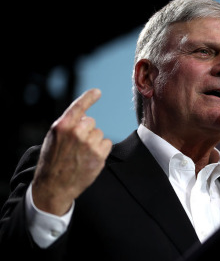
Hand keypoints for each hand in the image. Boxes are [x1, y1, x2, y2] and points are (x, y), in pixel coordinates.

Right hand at [32, 88, 112, 215]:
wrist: (53, 187)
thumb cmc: (53, 161)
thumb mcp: (53, 139)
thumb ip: (68, 126)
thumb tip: (86, 117)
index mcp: (62, 127)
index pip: (78, 107)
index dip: (88, 98)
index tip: (97, 92)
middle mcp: (76, 133)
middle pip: (91, 122)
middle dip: (87, 131)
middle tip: (76, 145)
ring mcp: (88, 145)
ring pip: (99, 134)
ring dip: (94, 142)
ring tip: (81, 154)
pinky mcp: (99, 156)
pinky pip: (107, 143)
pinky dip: (101, 150)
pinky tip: (90, 158)